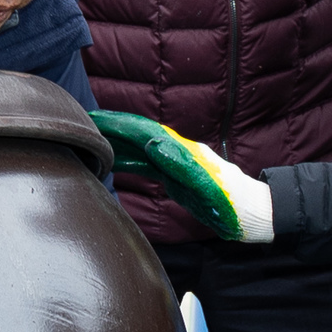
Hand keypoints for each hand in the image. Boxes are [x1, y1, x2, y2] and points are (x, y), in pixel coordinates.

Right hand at [90, 111, 273, 242]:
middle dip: (110, 127)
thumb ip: (181, 165)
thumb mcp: (208, 187)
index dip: (118, 123)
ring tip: (89, 138)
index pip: (143, 131)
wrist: (250, 214)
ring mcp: (176, 164)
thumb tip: (154, 144)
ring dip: (115, 142)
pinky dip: (126, 161)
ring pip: (139, 148)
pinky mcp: (176, 178)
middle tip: (81, 122)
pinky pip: (146, 165)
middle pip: (137, 134)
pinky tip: (112, 163)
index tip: (93, 117)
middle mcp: (177, 152)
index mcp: (182, 151)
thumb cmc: (232, 204)